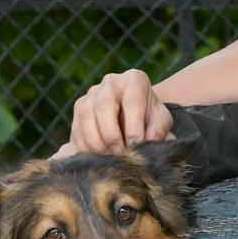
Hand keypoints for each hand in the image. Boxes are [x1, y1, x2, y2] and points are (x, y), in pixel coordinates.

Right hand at [53, 69, 172, 159]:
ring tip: (109, 158)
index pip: (132, 101)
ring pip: (86, 116)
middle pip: (104, 105)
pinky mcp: (79, 108)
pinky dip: (86, 147)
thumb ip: (159, 129)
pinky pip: (76, 128)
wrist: (134, 116)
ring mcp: (91, 94)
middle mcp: (110, 82)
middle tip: (121, 154)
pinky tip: (98, 157)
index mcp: (134, 80)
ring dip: (96, 142)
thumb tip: (149, 140)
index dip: (133, 126)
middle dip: (111, 135)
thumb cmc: (150, 119)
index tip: (136, 145)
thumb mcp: (161, 121)